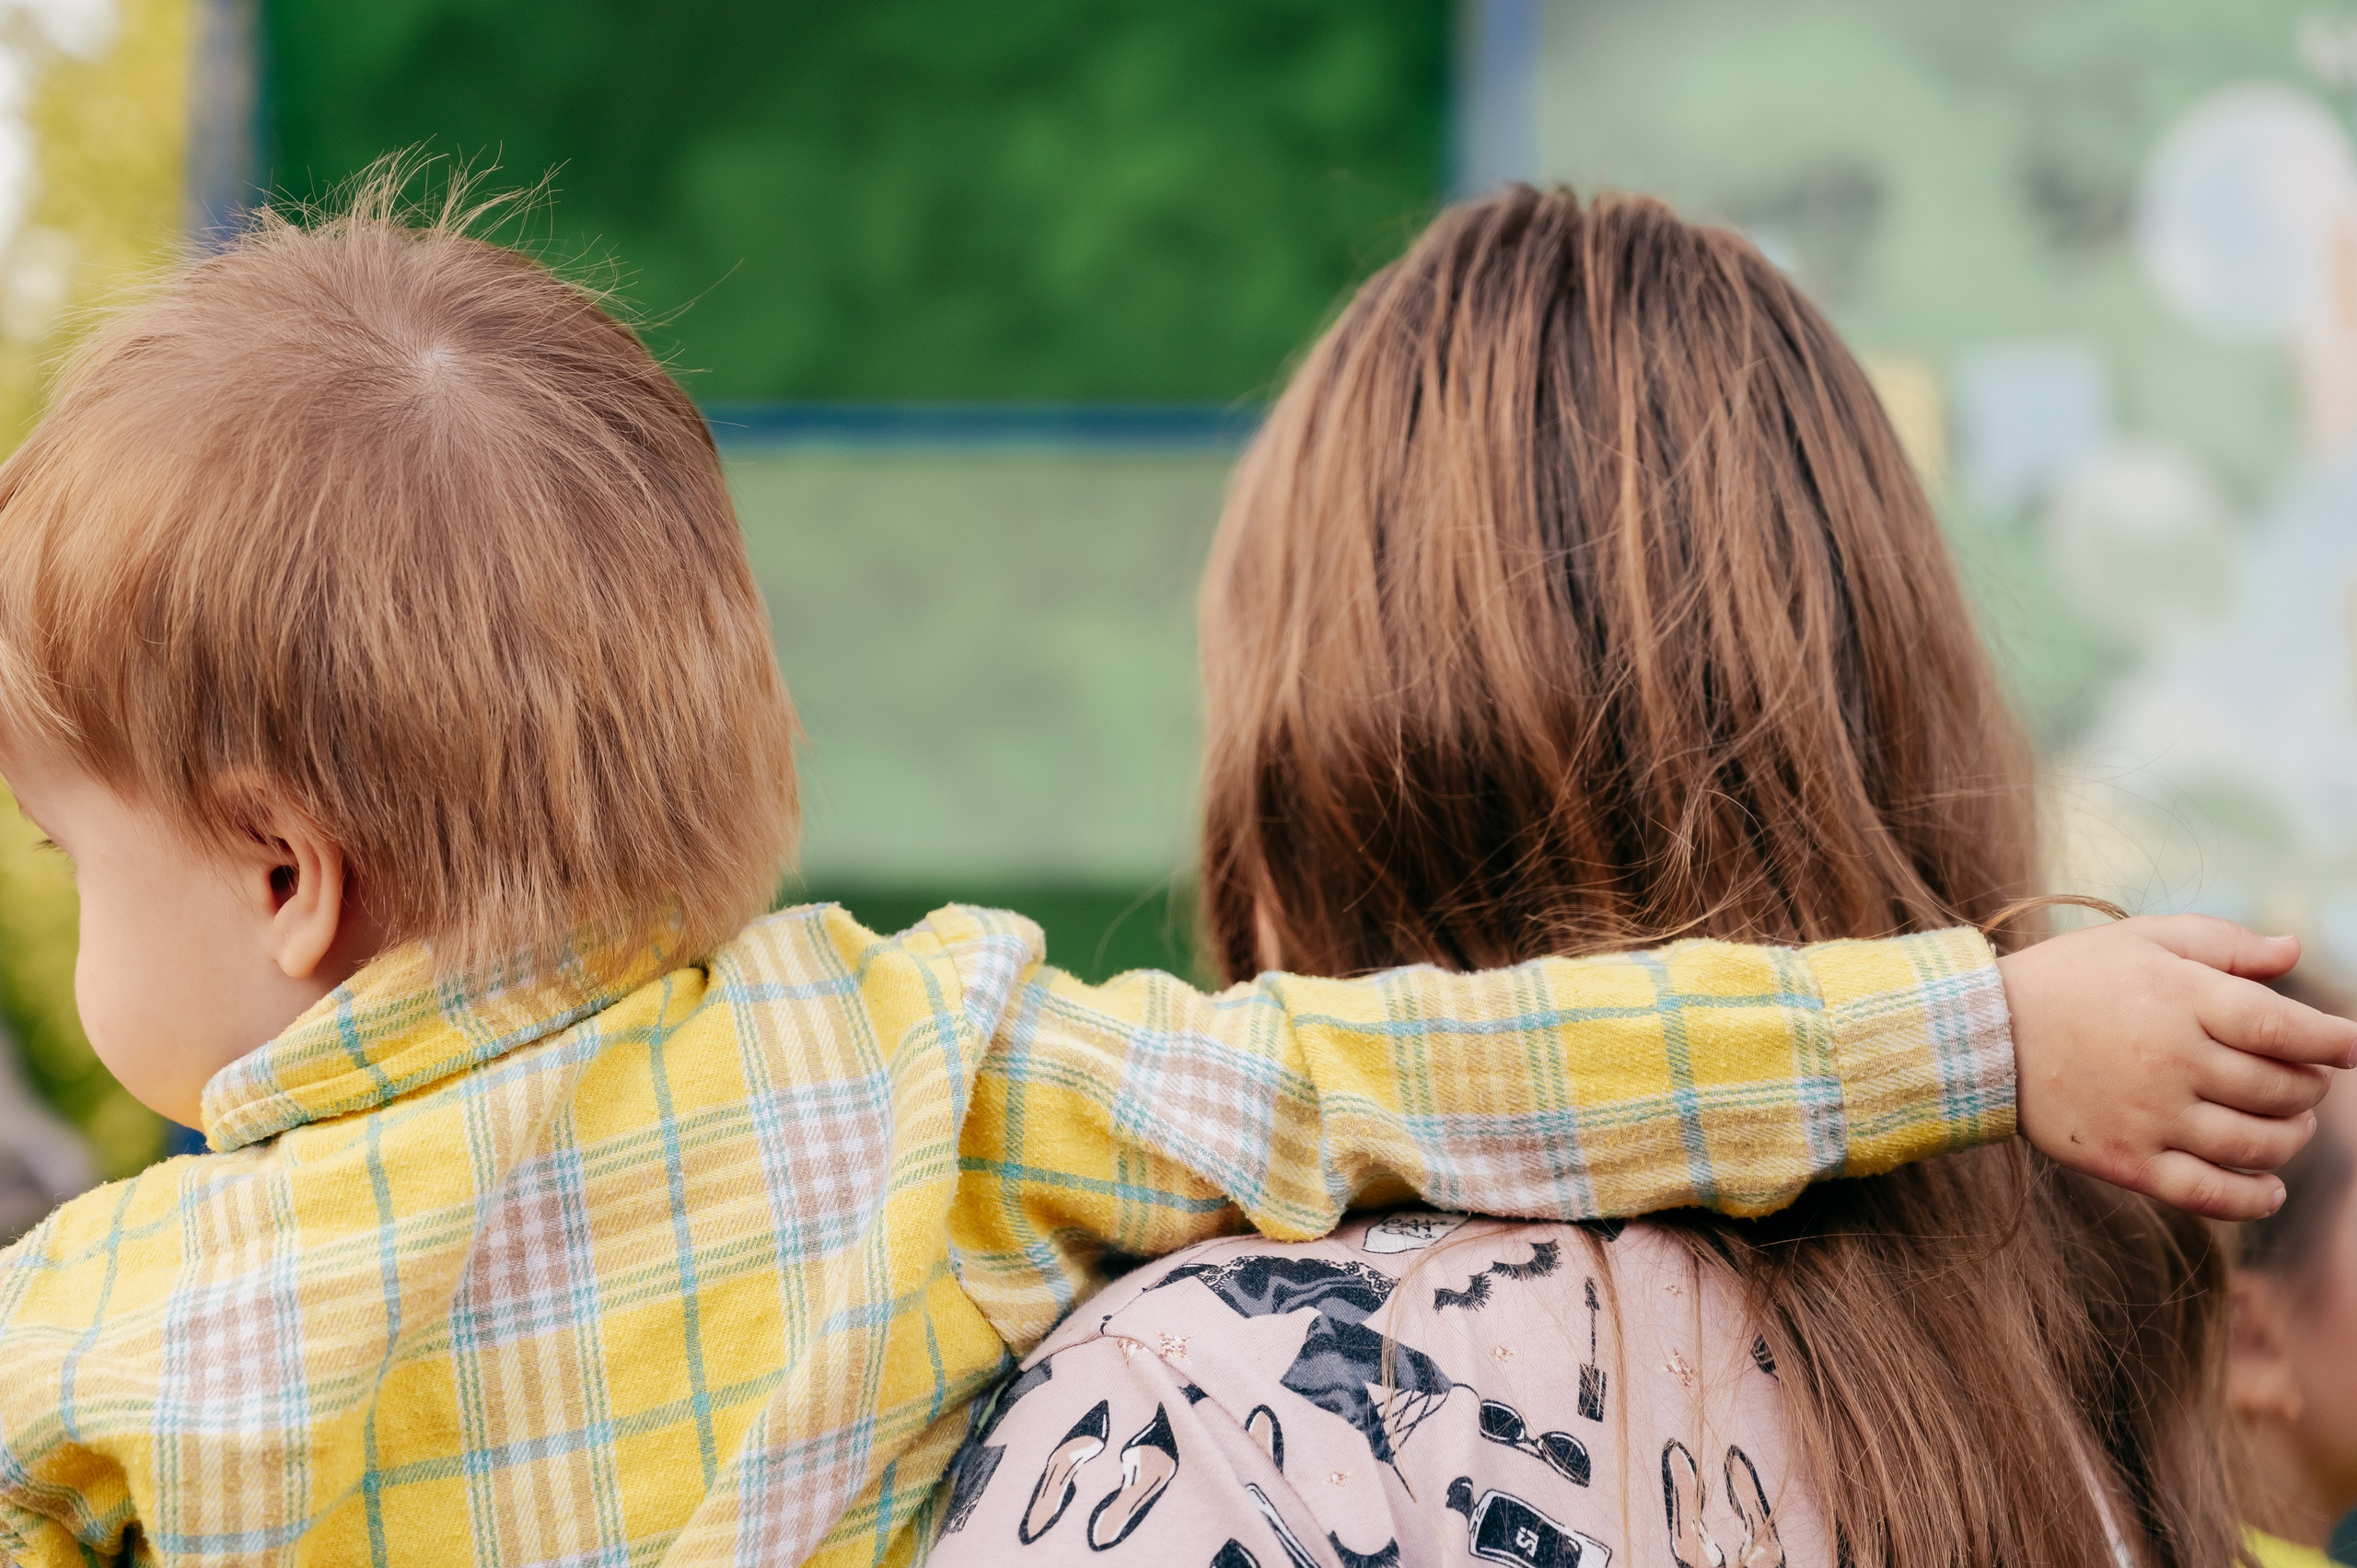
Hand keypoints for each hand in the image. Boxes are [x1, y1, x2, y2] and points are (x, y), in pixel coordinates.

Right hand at [1999, 915, 2354, 1219]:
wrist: (1982, 1035)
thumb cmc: (2070, 978)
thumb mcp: (2142, 940)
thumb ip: (2222, 944)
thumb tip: (2294, 951)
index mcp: (2181, 999)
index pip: (2284, 1027)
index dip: (2333, 1039)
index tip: (2352, 1045)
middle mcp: (2173, 1061)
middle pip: (2282, 1088)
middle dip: (2311, 1086)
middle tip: (2307, 1080)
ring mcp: (2152, 1117)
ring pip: (2259, 1144)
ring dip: (2293, 1137)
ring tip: (2291, 1125)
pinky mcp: (2129, 1160)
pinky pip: (2211, 1194)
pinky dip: (2254, 1198)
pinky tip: (2270, 1188)